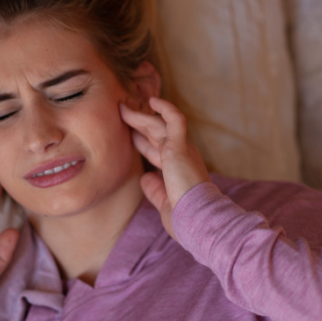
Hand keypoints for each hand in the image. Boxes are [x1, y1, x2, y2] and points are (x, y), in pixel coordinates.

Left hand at [120, 97, 210, 239]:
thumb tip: (145, 178)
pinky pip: (174, 119)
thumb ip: (155, 189)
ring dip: (139, 116)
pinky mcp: (180, 147)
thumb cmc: (185, 218)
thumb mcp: (164, 203)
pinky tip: (152, 100)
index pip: (156, 150)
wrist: (199, 220)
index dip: (141, 141)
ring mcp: (181, 150)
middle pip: (154, 134)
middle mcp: (182, 156)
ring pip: (157, 125)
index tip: (128, 135)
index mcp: (178, 169)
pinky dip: (165, 108)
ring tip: (122, 106)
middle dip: (138, 124)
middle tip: (122, 112)